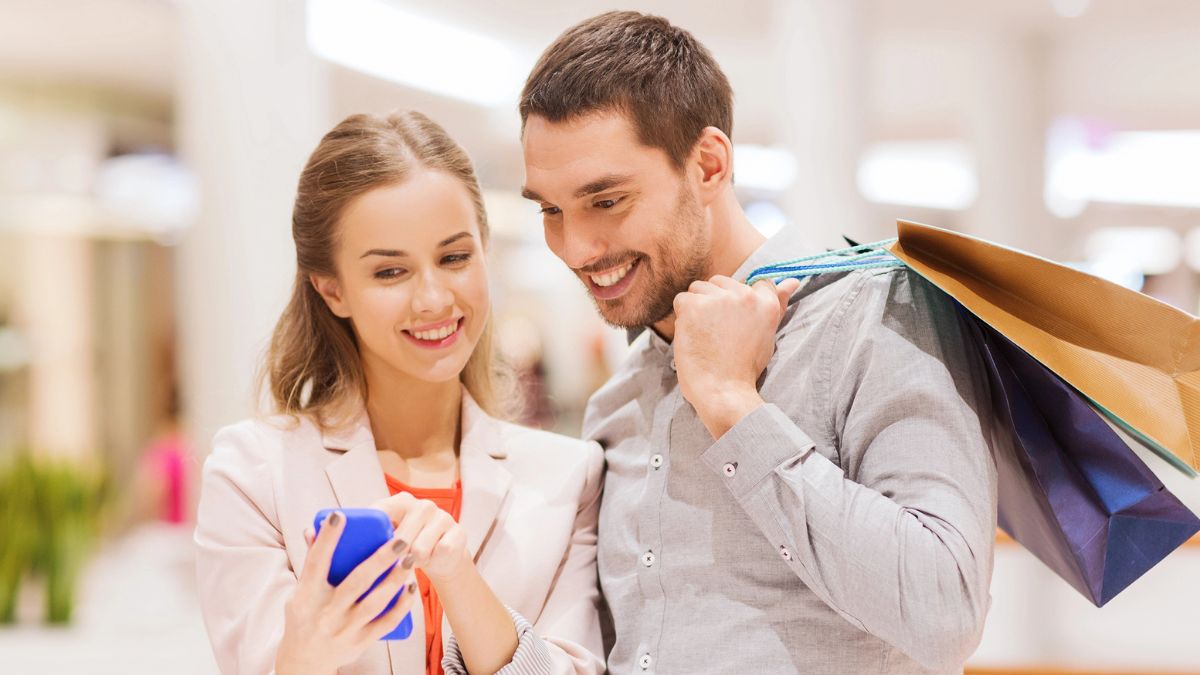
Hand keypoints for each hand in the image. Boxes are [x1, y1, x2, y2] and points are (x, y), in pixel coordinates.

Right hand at [275, 511, 417, 674]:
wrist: (304, 663)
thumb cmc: (305, 618)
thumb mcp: (300, 592)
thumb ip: (311, 562)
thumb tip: (312, 528)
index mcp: (306, 596)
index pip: (316, 563)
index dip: (326, 540)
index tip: (339, 516)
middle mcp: (326, 613)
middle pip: (355, 582)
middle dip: (379, 560)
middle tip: (400, 540)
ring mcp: (344, 629)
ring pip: (374, 603)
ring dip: (394, 580)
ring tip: (410, 560)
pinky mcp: (360, 642)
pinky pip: (385, 623)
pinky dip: (400, 606)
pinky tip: (411, 589)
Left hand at [372, 492, 471, 585]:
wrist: (442, 557)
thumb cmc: (408, 547)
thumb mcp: (389, 537)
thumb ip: (371, 534)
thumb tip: (345, 535)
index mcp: (402, 501)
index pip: (382, 512)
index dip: (373, 533)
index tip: (365, 550)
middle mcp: (424, 505)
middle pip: (401, 537)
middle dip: (395, 557)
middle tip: (395, 563)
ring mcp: (443, 517)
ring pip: (420, 548)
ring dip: (416, 561)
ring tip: (414, 561)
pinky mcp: (459, 532)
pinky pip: (441, 552)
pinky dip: (434, 561)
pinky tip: (433, 558)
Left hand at [672, 276, 799, 438]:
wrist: (723, 391)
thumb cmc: (745, 367)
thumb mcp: (768, 334)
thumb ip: (778, 304)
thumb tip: (792, 281)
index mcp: (766, 303)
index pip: (753, 283)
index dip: (739, 301)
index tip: (735, 321)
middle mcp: (745, 296)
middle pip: (720, 282)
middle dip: (715, 303)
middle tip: (719, 334)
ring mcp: (719, 299)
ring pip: (699, 289)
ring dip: (697, 308)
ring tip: (705, 335)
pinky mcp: (694, 306)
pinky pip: (681, 300)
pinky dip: (682, 318)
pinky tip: (692, 336)